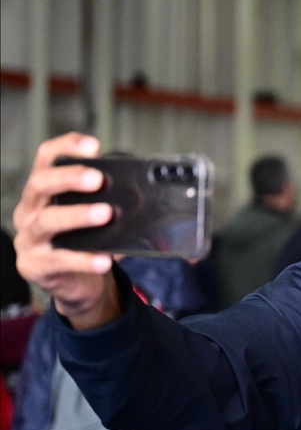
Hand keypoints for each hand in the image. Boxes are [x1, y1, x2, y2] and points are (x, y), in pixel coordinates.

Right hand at [13, 133, 121, 328]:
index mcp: (44, 192)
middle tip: (98, 179)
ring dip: (78, 215)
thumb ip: (107, 202)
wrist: (78, 283)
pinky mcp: (34, 266)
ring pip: (47, 221)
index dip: (66, 147)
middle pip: (40, 185)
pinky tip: (103, 259)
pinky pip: (58, 261)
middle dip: (69, 178)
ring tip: (106, 214)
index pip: (46, 159)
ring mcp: (29, 239)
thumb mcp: (94, 218)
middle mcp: (30, 210)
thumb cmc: (86, 242)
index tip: (93, 145)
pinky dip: (83, 259)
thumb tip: (143, 195)